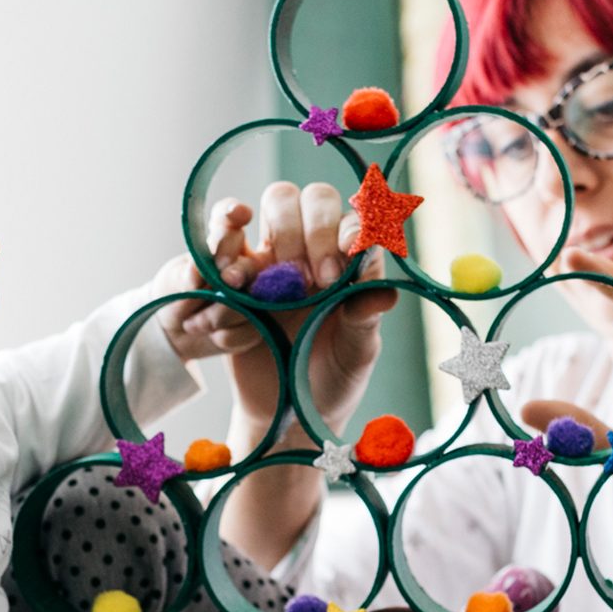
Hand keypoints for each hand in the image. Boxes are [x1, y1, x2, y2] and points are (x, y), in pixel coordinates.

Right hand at [177, 180, 392, 442]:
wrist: (286, 413)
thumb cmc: (333, 379)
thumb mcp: (356, 353)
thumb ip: (365, 319)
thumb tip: (384, 290)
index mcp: (350, 262)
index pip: (350, 219)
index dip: (345, 229)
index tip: (343, 260)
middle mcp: (314, 249)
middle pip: (307, 198)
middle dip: (310, 230)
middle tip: (312, 281)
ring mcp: (275, 257)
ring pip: (272, 205)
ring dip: (274, 230)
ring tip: (272, 279)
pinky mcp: (239, 275)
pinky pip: (229, 244)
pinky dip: (228, 250)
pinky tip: (234, 282)